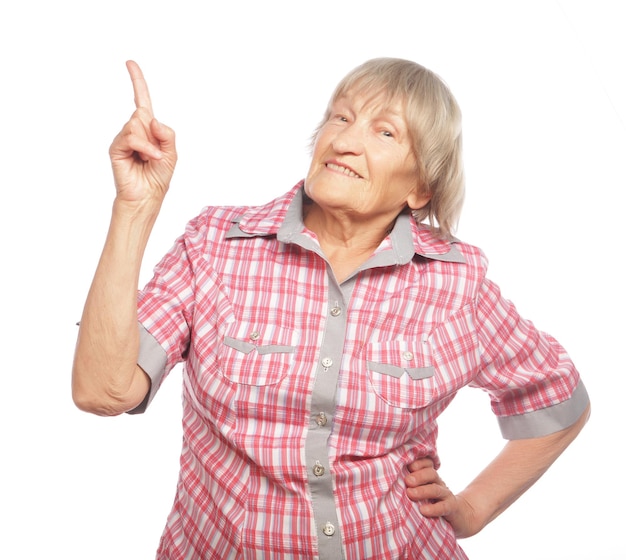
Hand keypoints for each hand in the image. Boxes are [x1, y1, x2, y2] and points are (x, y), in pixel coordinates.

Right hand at [109, 60, 176, 207]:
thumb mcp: (172, 153)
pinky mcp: (117, 147)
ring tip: (152, 158)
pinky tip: (149, 157)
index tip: (130, 63)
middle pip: (144, 113)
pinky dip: (145, 146)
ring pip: (137, 123)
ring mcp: (124, 138)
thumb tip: (152, 119)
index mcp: (148, 128)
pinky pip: (131, 136)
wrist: (148, 196)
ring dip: (150, 142)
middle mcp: (134, 130)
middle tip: (157, 153)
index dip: (137, 81)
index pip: (142, 100)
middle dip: (155, 133)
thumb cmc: (159, 176)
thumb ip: (167, 134)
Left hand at [404, 458, 478, 537]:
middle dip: (418, 476)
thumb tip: (388, 478)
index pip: (425, 463)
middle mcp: (438, 482)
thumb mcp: (422, 490)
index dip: (417, 462)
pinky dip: (434, 508)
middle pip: (430, 473)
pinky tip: (424, 511)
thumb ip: (410, 483)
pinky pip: (444, 506)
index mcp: (430, 476)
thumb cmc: (433, 501)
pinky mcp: (452, 508)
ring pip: (435, 489)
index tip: (405, 465)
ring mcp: (446, 494)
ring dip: (423, 491)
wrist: (460, 516)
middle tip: (407, 481)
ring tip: (410, 493)